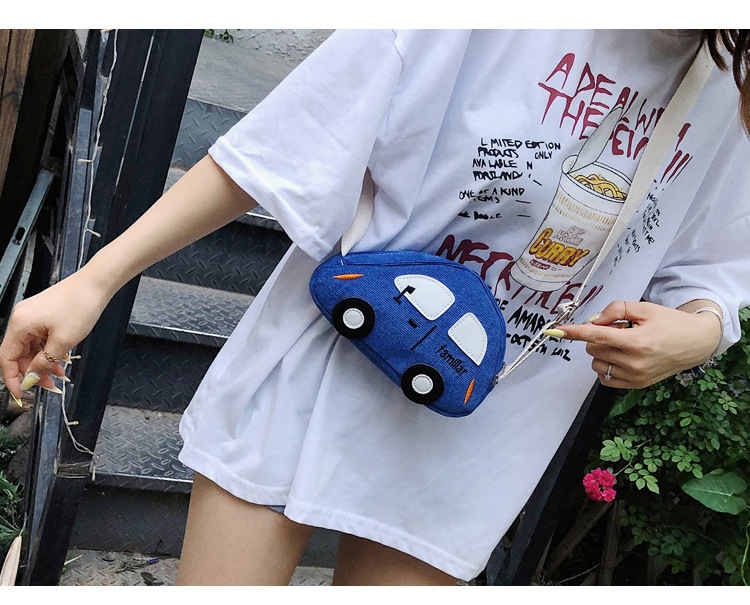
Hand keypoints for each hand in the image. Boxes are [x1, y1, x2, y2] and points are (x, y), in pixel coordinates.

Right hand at [0, 272, 110, 403]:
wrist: (96, 284)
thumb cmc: (80, 306)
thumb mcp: (63, 342)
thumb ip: (44, 362)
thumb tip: (31, 377)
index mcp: (20, 324)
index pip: (6, 358)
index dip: (12, 378)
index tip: (21, 394)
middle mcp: (22, 318)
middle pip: (19, 353)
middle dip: (33, 371)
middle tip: (49, 385)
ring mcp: (32, 315)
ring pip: (32, 347)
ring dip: (43, 362)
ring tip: (59, 375)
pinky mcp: (44, 314)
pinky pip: (40, 338)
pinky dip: (49, 350)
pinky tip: (62, 360)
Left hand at [557, 301, 721, 388]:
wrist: (696, 343)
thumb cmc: (670, 323)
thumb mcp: (645, 308)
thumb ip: (616, 310)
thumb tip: (594, 321)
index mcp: (637, 341)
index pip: (596, 337)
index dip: (574, 333)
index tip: (557, 331)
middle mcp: (634, 363)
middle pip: (593, 349)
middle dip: (598, 337)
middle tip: (619, 330)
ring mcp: (635, 377)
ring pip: (596, 364)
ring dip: (601, 352)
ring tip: (623, 343)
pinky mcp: (636, 386)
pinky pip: (604, 378)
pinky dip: (605, 366)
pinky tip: (620, 357)